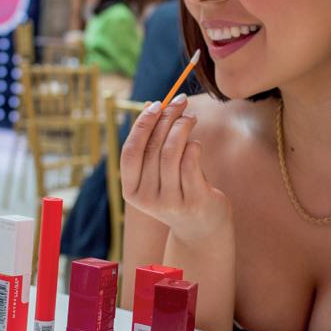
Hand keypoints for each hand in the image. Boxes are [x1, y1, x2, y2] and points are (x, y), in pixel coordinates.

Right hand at [120, 95, 232, 242]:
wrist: (200, 227)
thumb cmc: (177, 189)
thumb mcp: (158, 170)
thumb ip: (152, 142)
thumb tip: (150, 105)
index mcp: (131, 190)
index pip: (130, 151)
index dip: (142, 124)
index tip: (156, 103)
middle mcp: (147, 198)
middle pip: (153, 147)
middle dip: (167, 118)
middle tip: (180, 102)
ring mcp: (169, 202)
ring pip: (171, 152)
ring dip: (182, 127)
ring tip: (191, 118)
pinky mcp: (193, 201)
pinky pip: (190, 163)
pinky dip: (193, 146)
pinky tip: (196, 143)